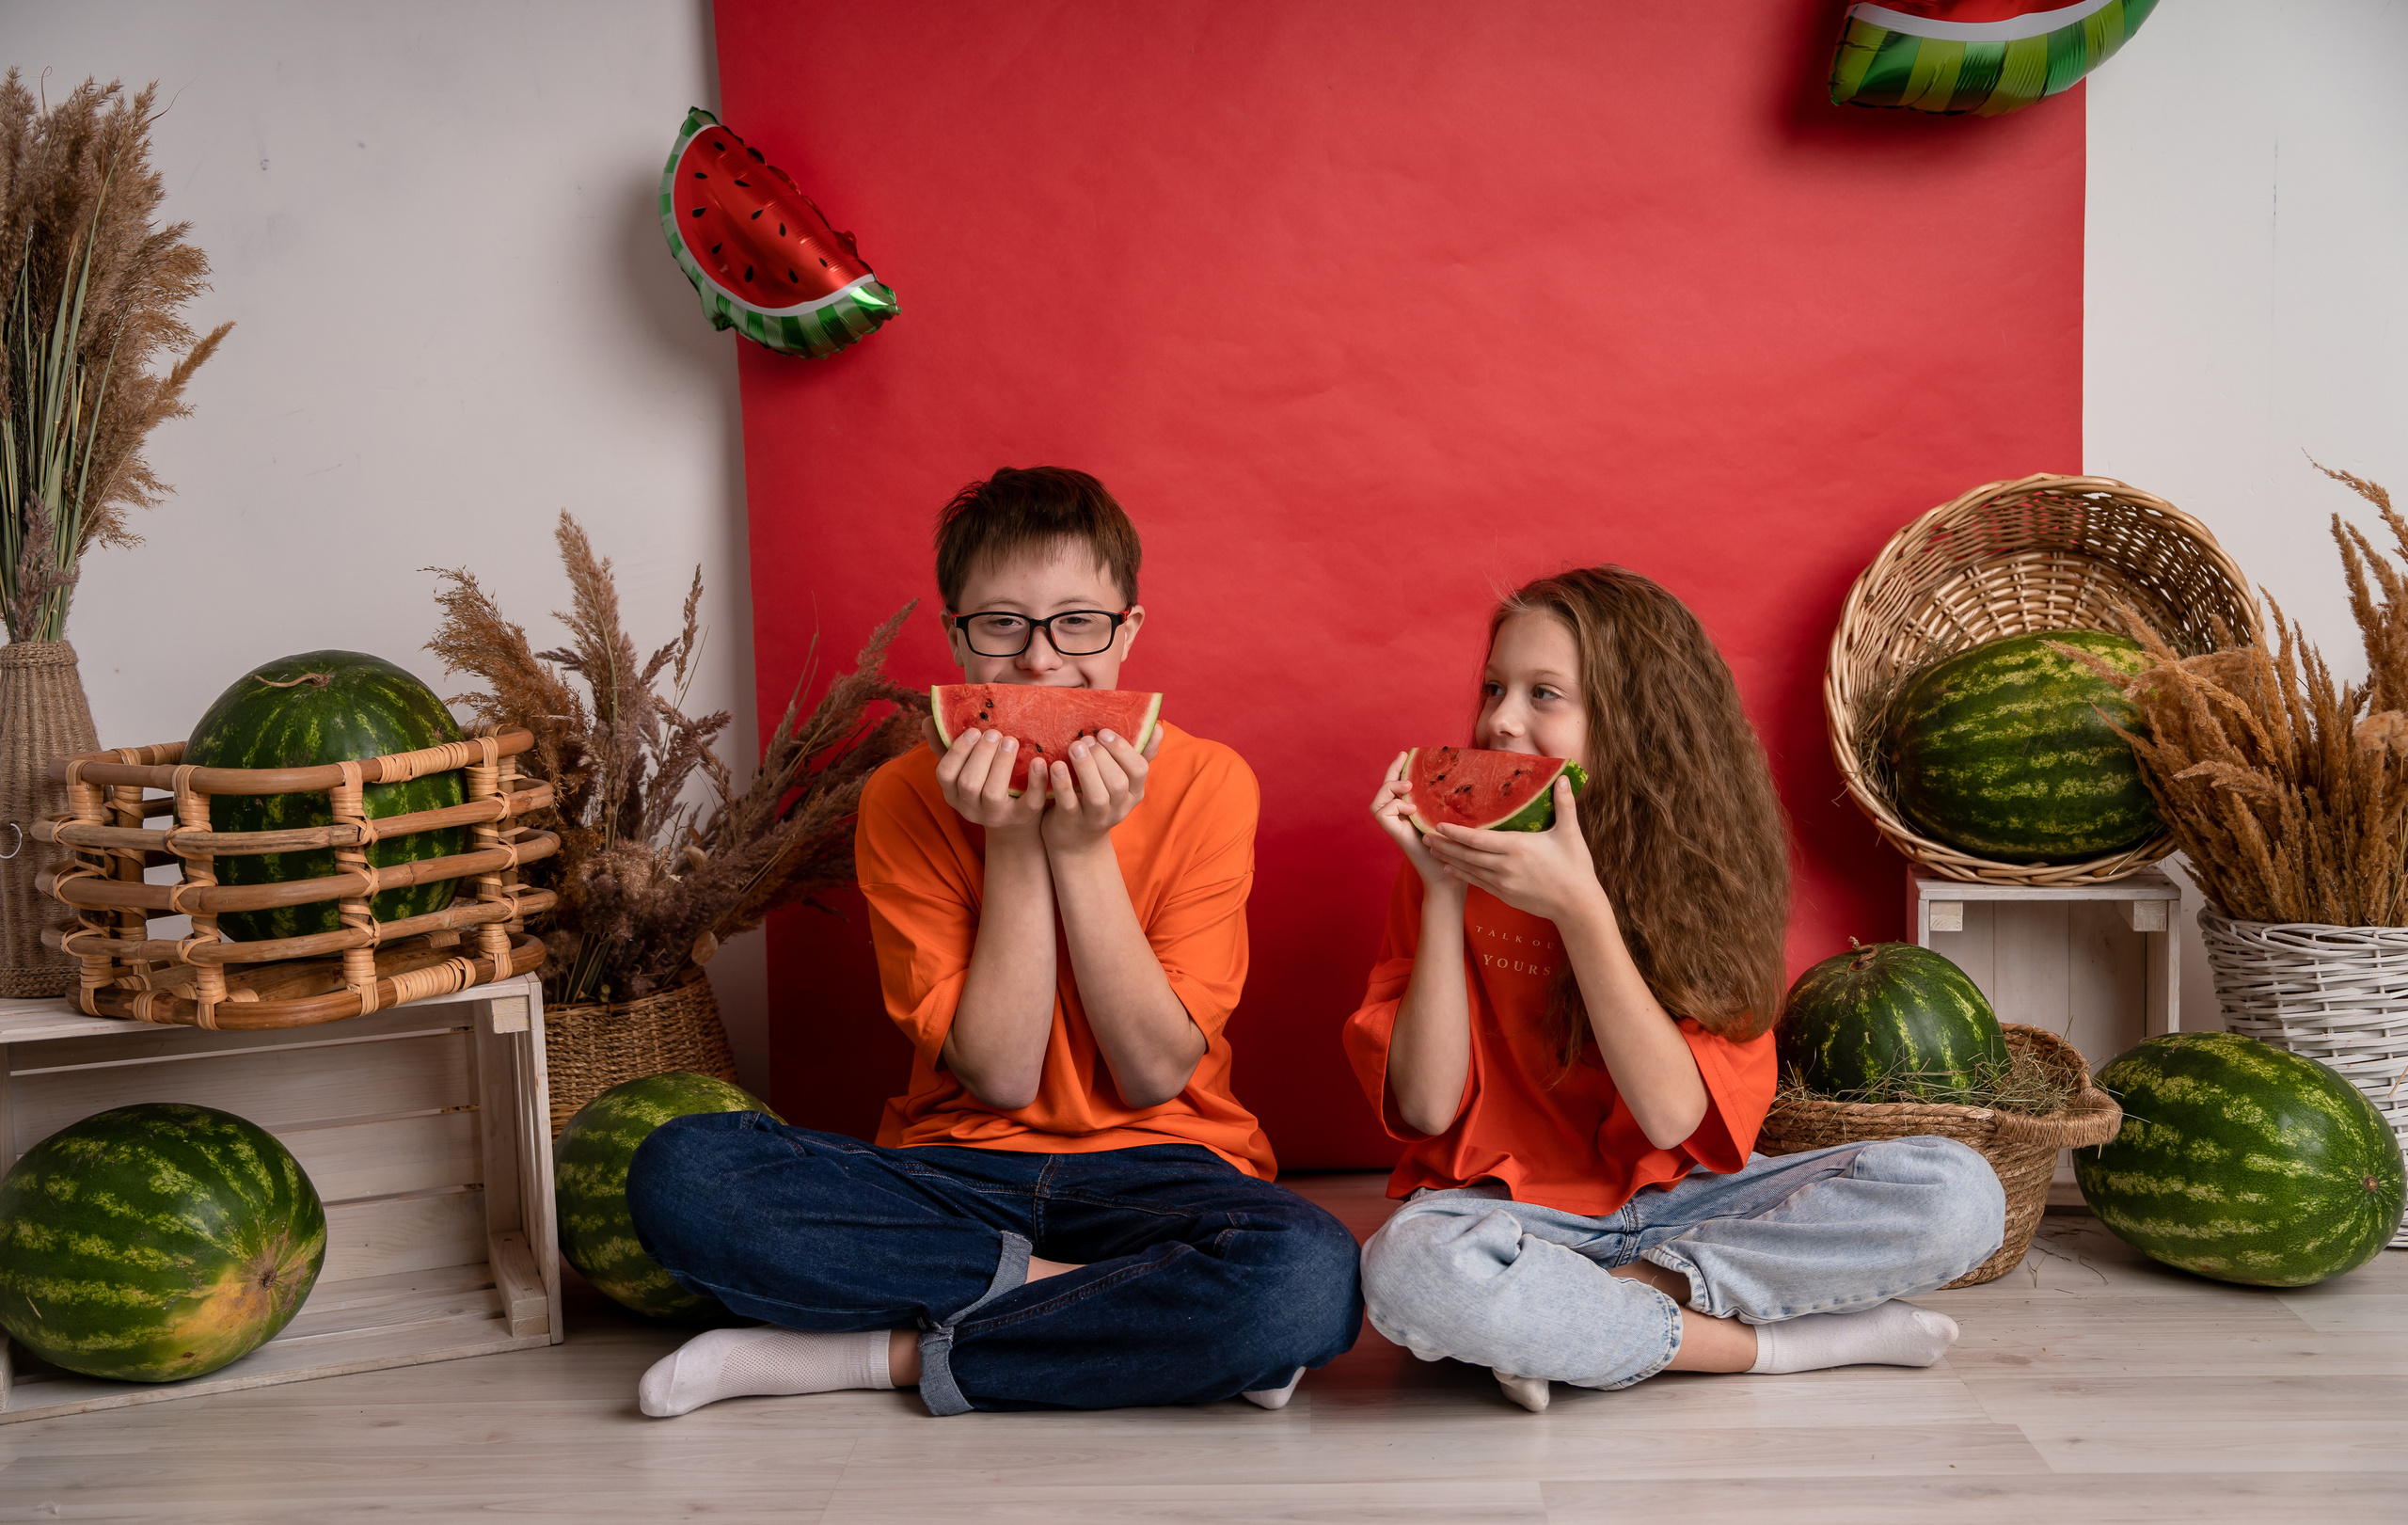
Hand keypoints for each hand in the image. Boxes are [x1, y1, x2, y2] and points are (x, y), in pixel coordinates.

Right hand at [926, 718, 1046, 836]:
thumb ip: (946, 747)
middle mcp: (970, 809)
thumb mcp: (965, 769)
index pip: (945, 774)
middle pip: (968, 783)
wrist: (1014, 822)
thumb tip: (927, 721)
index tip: (973, 730)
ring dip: (1001, 764)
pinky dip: (1035, 782)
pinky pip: (1029, 803)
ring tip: (1011, 741)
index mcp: (953, 794)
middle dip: (981, 755)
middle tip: (994, 732)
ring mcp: (996, 816)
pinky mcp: (1021, 818)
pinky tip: (1038, 762)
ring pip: (992, 794)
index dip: (957, 752)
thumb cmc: (986, 784)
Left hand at [1039, 725, 1158, 854]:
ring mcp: (1095, 818)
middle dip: (1103, 757)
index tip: (1104, 732)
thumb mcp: (1123, 781)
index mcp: (1134, 793)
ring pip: (1097, 796)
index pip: (1139, 770)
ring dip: (1086, 768)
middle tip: (1086, 739)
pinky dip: (1063, 783)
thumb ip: (1140, 755)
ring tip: (1074, 747)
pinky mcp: (1071, 822)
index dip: (1123, 750)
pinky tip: (1056, 765)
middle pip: (1118, 782)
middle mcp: (1118, 808)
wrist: (1077, 841)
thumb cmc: (1100, 799)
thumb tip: (1158, 728)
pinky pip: (1068, 803)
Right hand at [1370, 751, 1458, 897]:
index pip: (1398, 789)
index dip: (1398, 771)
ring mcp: (1397, 828)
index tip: (1406, 754)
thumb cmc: (1457, 852)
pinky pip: (1381, 814)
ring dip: (1389, 789)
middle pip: (1384, 791)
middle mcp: (1401, 820)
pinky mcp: (1397, 835)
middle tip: (1403, 757)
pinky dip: (1392, 806)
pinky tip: (1411, 808)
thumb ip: (1450, 805)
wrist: (1449, 878)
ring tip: (1408, 787)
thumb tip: (1465, 779)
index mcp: (1412, 815)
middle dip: (1391, 772)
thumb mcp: (1455, 821)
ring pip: (1377, 803)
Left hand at [1420, 777, 1607, 924]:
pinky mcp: (1504, 895)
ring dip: (1448, 858)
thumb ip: (1565, 805)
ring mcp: (1503, 883)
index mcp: (1517, 847)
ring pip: (1468, 869)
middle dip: (1444, 845)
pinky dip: (1461, 875)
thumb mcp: (1571, 834)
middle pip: (1467, 854)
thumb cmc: (1575, 868)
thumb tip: (1564, 777)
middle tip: (1424, 837)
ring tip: (1430, 850)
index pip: (1478, 839)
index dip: (1456, 833)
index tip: (1439, 825)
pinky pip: (1477, 883)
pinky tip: (1449, 868)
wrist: (1577, 905)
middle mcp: (1505, 866)